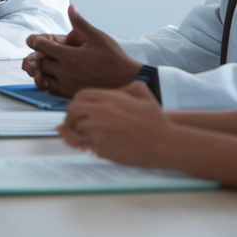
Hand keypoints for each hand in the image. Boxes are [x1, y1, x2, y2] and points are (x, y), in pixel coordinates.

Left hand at [25, 5, 140, 97]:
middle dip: (42, 55)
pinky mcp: (71, 94)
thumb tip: (70, 7)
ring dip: (45, 69)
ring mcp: (67, 85)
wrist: (127, 80)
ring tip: (52, 63)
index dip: (34, 41)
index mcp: (70, 56)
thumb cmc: (114, 57)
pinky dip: (51, 82)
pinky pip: (52, 89)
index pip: (44, 47)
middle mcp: (65, 72)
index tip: (30, 39)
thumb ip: (80, 23)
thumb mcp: (98, 36)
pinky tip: (58, 75)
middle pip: (43, 62)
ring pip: (45, 77)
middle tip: (45, 50)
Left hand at [58, 82, 173, 167]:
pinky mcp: (100, 149)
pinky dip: (81, 144)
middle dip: (71, 116)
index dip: (78, 102)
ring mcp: (99, 131)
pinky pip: (82, 145)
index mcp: (109, 98)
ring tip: (80, 133)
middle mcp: (101, 113)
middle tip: (73, 122)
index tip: (80, 109)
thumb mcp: (143, 93)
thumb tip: (116, 90)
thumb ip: (126, 87)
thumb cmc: (156, 120)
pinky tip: (84, 144)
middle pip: (73, 110)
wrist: (164, 144)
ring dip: (76, 130)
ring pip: (75, 128)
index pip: (80, 96)